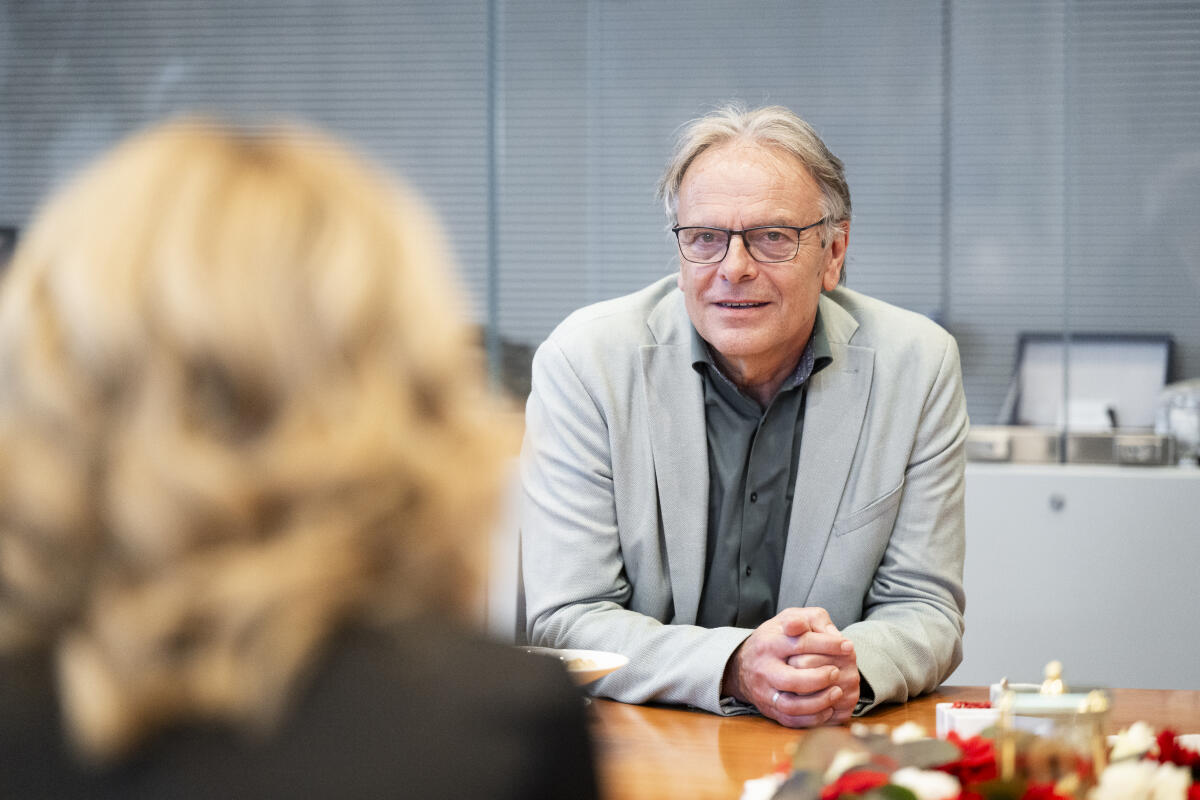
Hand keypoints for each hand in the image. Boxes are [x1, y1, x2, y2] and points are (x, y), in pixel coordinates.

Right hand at [722, 607, 852, 727]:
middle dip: (820, 678)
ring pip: (790, 705)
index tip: (848, 646)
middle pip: (792, 679)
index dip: (828, 645)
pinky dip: (812, 718)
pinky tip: (828, 708)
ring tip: (837, 692)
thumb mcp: (789, 618)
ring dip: (818, 702)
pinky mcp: (768, 709)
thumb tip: (834, 634)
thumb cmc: (776, 638)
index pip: (800, 643)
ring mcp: (764, 692)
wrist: (742, 663)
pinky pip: (790, 720)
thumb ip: (813, 619)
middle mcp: (763, 668)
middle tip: (837, 672)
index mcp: (769, 642)